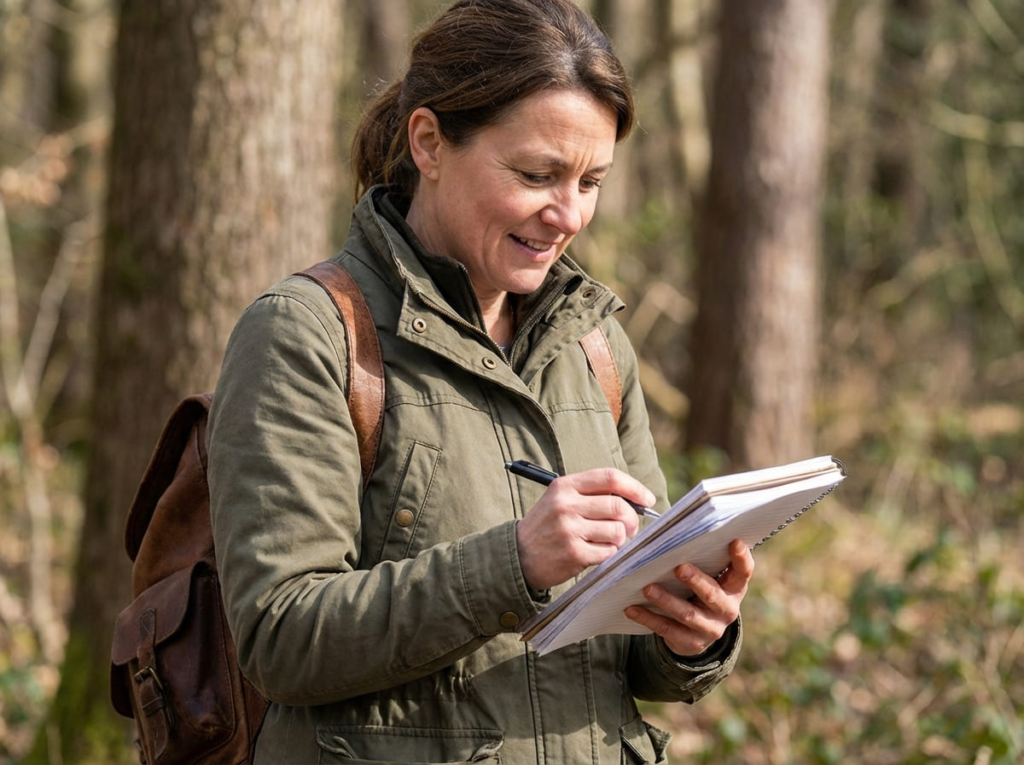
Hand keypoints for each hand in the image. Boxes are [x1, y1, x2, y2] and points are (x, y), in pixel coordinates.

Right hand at [516, 468, 654, 591]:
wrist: (518, 555)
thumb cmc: (547, 525)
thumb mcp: (561, 499)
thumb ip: (592, 495)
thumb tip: (635, 501)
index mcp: (565, 486)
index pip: (610, 478)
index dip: (635, 488)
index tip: (647, 499)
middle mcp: (566, 505)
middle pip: (618, 506)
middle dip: (632, 519)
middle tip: (630, 528)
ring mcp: (569, 530)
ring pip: (617, 531)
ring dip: (620, 539)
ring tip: (609, 541)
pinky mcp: (573, 553)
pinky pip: (609, 552)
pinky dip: (609, 553)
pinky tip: (597, 552)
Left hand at [624, 538, 753, 656]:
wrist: (698, 633)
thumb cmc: (700, 591)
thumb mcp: (710, 578)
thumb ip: (704, 561)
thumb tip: (680, 534)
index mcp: (734, 589)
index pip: (743, 573)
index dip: (741, 558)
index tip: (734, 541)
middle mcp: (726, 610)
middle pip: (713, 595)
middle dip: (696, 581)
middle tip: (679, 568)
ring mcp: (710, 629)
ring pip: (688, 614)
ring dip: (667, 601)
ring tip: (648, 588)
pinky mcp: (691, 643)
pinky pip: (667, 630)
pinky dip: (648, 618)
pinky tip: (632, 608)